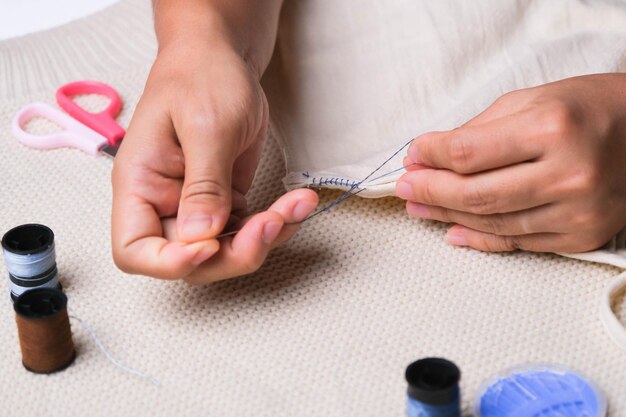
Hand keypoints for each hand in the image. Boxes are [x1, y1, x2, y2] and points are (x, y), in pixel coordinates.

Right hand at [111, 42, 317, 281]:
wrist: (221, 58)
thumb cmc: (202, 77)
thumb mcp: (206, 126)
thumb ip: (204, 184)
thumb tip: (199, 238)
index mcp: (140, 184)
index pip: (134, 251)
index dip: (169, 263)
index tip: (209, 246)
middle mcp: (164, 203)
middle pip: (189, 261)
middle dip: (234, 253)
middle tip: (271, 225)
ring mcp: (196, 205)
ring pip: (226, 250)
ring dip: (265, 238)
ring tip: (296, 205)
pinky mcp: (226, 201)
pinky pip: (249, 230)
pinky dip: (277, 223)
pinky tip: (298, 204)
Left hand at [396, 74, 625, 252]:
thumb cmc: (586, 109)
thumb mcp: (530, 102)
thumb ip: (478, 131)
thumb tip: (428, 156)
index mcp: (552, 129)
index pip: (469, 152)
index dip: (431, 155)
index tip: (413, 155)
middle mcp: (568, 174)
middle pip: (475, 194)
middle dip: (429, 191)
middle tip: (403, 187)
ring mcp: (577, 212)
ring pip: (492, 223)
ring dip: (446, 216)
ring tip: (418, 207)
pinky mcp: (581, 236)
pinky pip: (517, 244)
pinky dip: (480, 239)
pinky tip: (451, 232)